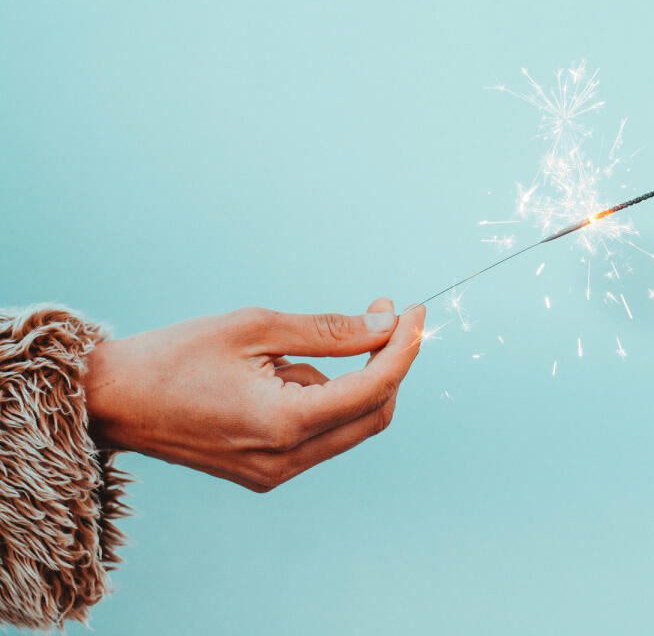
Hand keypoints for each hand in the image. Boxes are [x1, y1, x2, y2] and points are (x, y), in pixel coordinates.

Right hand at [83, 299, 425, 491]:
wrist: (111, 401)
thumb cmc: (175, 355)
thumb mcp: (255, 328)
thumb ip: (330, 330)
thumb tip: (387, 323)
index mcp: (283, 424)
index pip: (373, 389)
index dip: (403, 347)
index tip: (414, 310)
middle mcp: (285, 460)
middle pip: (373, 413)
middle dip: (387, 362)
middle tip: (381, 312)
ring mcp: (275, 473)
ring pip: (348, 424)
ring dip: (346, 377)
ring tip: (282, 350)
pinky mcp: (265, 473)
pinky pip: (319, 433)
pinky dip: (319, 397)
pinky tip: (275, 375)